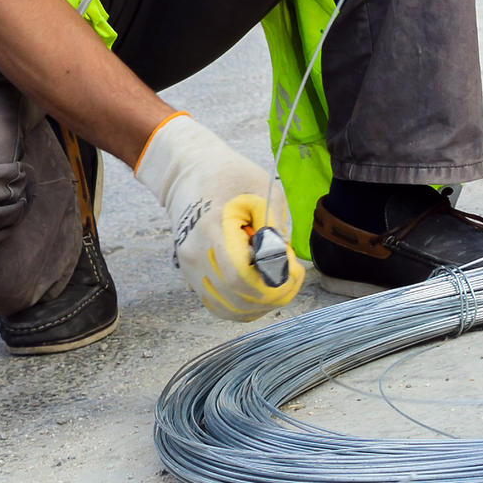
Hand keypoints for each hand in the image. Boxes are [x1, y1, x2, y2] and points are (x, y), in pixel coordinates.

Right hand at [132, 113, 300, 319]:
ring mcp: (190, 269)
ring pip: (229, 309)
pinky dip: (244, 305)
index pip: (241, 278)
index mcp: (212, 230)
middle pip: (237, 299)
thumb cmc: (229, 176)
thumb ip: (273, 226)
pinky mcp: (191, 277)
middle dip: (273, 294)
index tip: (293, 267)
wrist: (190, 172)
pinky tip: (260, 289)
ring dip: (260, 304)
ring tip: (278, 281)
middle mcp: (196, 256)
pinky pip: (219, 305)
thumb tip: (284, 262)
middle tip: (292, 274)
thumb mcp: (261, 189)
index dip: (272, 282)